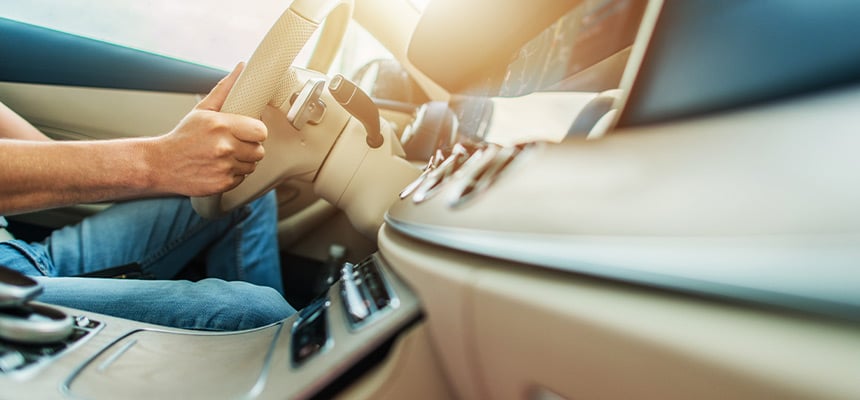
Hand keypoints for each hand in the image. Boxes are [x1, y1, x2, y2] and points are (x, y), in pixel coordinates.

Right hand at [148, 63, 267, 195]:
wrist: (160, 164)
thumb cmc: (184, 136)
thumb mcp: (203, 110)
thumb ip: (225, 89)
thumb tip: (242, 67)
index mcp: (221, 125)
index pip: (261, 131)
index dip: (256, 132)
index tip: (247, 131)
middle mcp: (224, 147)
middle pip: (259, 150)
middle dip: (250, 147)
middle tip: (234, 144)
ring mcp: (223, 167)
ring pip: (252, 165)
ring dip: (243, 161)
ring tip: (225, 156)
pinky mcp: (222, 184)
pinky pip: (242, 178)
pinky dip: (234, 174)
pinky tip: (219, 167)